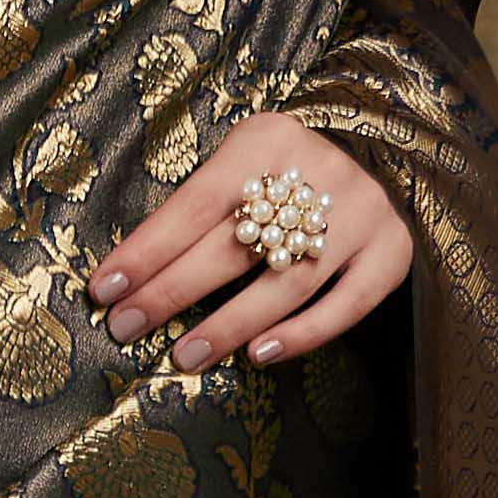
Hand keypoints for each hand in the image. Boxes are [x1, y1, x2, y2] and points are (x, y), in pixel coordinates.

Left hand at [85, 115, 411, 374]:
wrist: (384, 151)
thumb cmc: (287, 167)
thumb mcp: (243, 157)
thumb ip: (202, 201)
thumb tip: (136, 269)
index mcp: (269, 141)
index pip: (195, 204)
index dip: (147, 250)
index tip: (106, 289)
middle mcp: (320, 173)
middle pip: (235, 246)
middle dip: (172, 292)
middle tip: (126, 327)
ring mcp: (361, 215)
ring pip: (286, 283)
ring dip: (229, 325)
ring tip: (186, 356)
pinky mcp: (391, 252)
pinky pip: (346, 306)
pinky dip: (302, 334)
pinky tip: (258, 354)